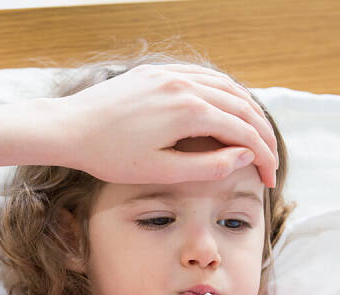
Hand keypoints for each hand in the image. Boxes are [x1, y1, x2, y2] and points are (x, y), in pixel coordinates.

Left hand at [56, 63, 278, 186]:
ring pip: (226, 87)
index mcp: (189, 111)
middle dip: (262, 134)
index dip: (263, 157)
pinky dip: (223, 92)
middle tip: (270, 160)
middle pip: (242, 106)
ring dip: (247, 111)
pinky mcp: (156, 72)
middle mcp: (185, 85)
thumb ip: (207, 166)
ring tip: (256, 136)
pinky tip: (227, 107)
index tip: (270, 178)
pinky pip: (202, 75)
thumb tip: (245, 157)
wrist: (69, 128)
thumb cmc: (110, 156)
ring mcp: (170, 74)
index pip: (243, 132)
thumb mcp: (161, 170)